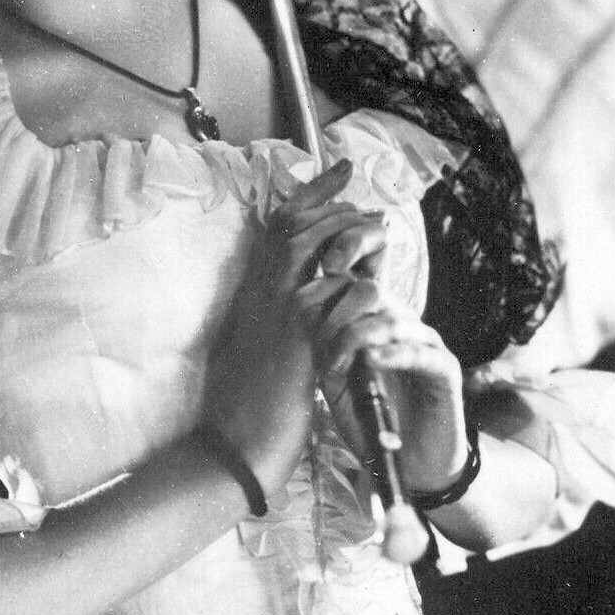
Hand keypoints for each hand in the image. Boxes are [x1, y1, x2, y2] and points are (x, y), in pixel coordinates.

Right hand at [203, 158, 389, 496]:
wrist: (233, 445)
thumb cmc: (245, 401)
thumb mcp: (256, 340)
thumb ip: (273, 308)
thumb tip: (297, 285)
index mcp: (252, 290)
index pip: (278, 223)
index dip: (311, 192)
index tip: (339, 169)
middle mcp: (262, 293)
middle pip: (297, 225)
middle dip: (337, 205)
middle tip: (368, 201)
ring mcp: (280, 312)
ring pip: (317, 250)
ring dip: (353, 241)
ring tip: (379, 240)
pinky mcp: (302, 340)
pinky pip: (343, 298)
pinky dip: (366, 289)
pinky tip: (380, 296)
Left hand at [309, 287, 469, 492]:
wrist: (407, 466)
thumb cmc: (371, 423)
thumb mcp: (337, 385)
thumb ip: (324, 352)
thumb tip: (306, 319)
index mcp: (378, 324)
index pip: (353, 288)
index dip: (327, 303)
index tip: (307, 333)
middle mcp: (405, 327)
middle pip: (372, 292)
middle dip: (340, 316)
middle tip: (324, 350)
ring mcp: (428, 346)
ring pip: (394, 319)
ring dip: (359, 336)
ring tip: (339, 363)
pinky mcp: (447, 371)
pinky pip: (423, 352)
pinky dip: (394, 353)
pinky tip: (372, 361)